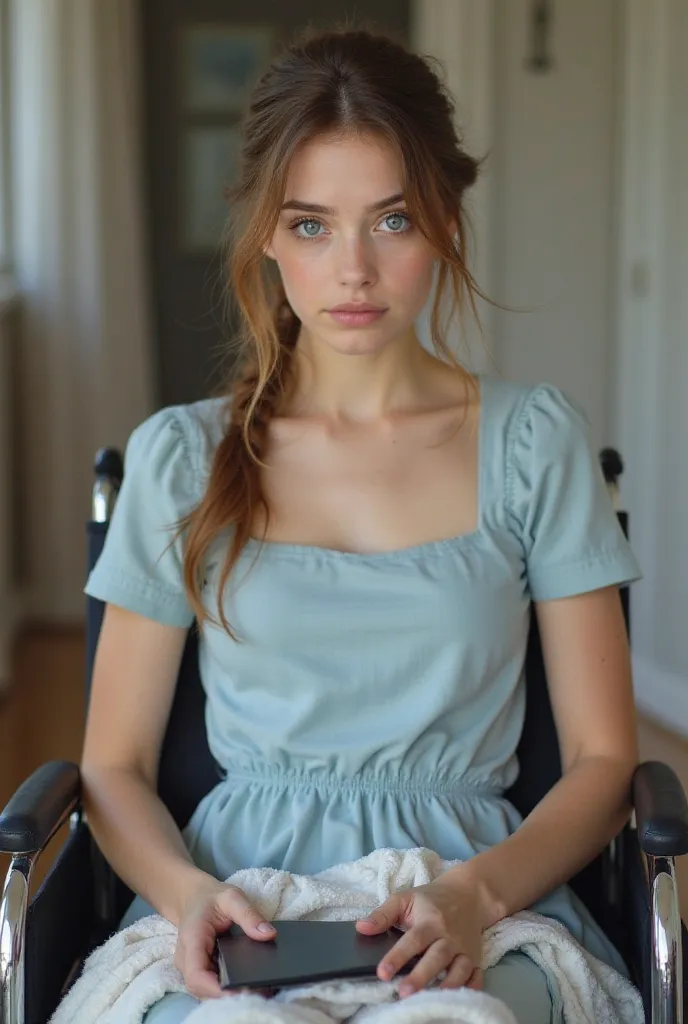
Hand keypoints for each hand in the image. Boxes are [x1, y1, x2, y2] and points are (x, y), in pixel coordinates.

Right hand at [174, 876, 275, 998]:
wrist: (195, 897)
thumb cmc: (212, 897)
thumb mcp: (232, 897)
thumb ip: (249, 915)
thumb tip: (269, 935)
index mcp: (192, 940)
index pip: (196, 976)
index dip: (216, 990)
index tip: (241, 991)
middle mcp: (186, 959)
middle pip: (201, 989)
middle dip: (226, 996)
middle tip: (258, 992)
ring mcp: (191, 966)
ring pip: (205, 991)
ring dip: (227, 994)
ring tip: (256, 991)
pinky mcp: (200, 968)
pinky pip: (210, 984)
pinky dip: (226, 988)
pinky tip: (247, 985)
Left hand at [355, 871, 486, 997]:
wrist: (467, 893)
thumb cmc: (430, 899)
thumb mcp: (404, 898)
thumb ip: (382, 914)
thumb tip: (361, 928)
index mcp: (430, 920)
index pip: (413, 940)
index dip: (397, 956)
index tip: (383, 972)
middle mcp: (448, 935)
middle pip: (436, 957)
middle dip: (421, 976)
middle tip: (404, 992)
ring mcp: (464, 948)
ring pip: (459, 968)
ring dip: (448, 984)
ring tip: (432, 1000)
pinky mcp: (476, 957)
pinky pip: (476, 974)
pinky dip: (472, 986)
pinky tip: (460, 997)